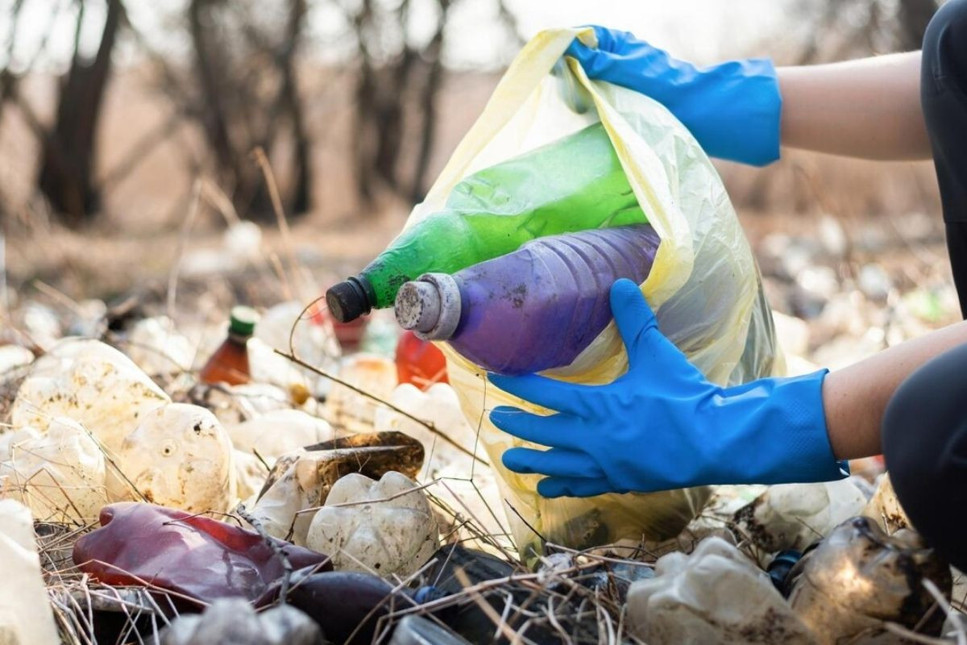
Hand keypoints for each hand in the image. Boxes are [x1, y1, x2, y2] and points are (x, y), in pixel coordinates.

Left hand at [488, 279, 846, 497]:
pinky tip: (551, 489)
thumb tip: (621, 284)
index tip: (499, 379)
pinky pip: (583, 486)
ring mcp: (604, 464)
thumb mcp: (657, 354)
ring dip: (532, 462)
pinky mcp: (620, 481)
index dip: (520, 386)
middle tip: (496, 419)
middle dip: (518, 425)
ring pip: (557, 465)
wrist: (713, 442)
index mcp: (597, 406)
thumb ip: (635, 321)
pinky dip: (564, 487)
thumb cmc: (684, 398)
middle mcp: (592, 438)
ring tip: (511, 461)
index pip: (547, 395)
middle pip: (543, 432)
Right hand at [565, 26, 781, 165]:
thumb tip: (565, 47)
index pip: (577, 34)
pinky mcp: (613, 96)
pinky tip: (573, 110)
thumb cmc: (662, 84)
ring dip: (569, 85)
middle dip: (560, 66)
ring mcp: (611, 76)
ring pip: (579, 76)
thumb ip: (596, 59)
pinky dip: (579, 100)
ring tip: (560, 98)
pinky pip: (589, 94)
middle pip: (574, 55)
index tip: (541, 57)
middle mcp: (610, 55)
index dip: (558, 43)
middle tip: (547, 82)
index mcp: (614, 41)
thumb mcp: (625, 68)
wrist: (692, 109)